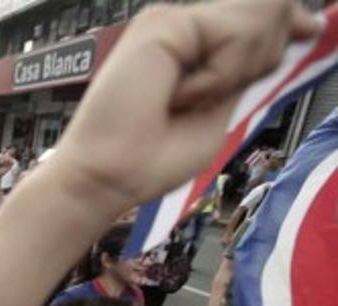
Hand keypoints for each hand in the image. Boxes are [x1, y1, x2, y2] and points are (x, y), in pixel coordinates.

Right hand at [53, 0, 319, 213]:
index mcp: (188, 47)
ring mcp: (168, 21)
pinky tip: (179, 96)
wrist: (109, 176)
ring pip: (256, 16)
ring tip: (187, 100)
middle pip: (263, 7)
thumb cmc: (150, 159)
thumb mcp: (220, 107)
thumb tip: (304, 20)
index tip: (308, 29)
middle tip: (211, 97)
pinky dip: (220, 75)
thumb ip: (250, 67)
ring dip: (238, 70)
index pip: (253, 14)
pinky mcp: (163, 23)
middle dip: (264, 52)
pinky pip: (233, 35)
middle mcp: (177, 26)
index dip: (286, 19)